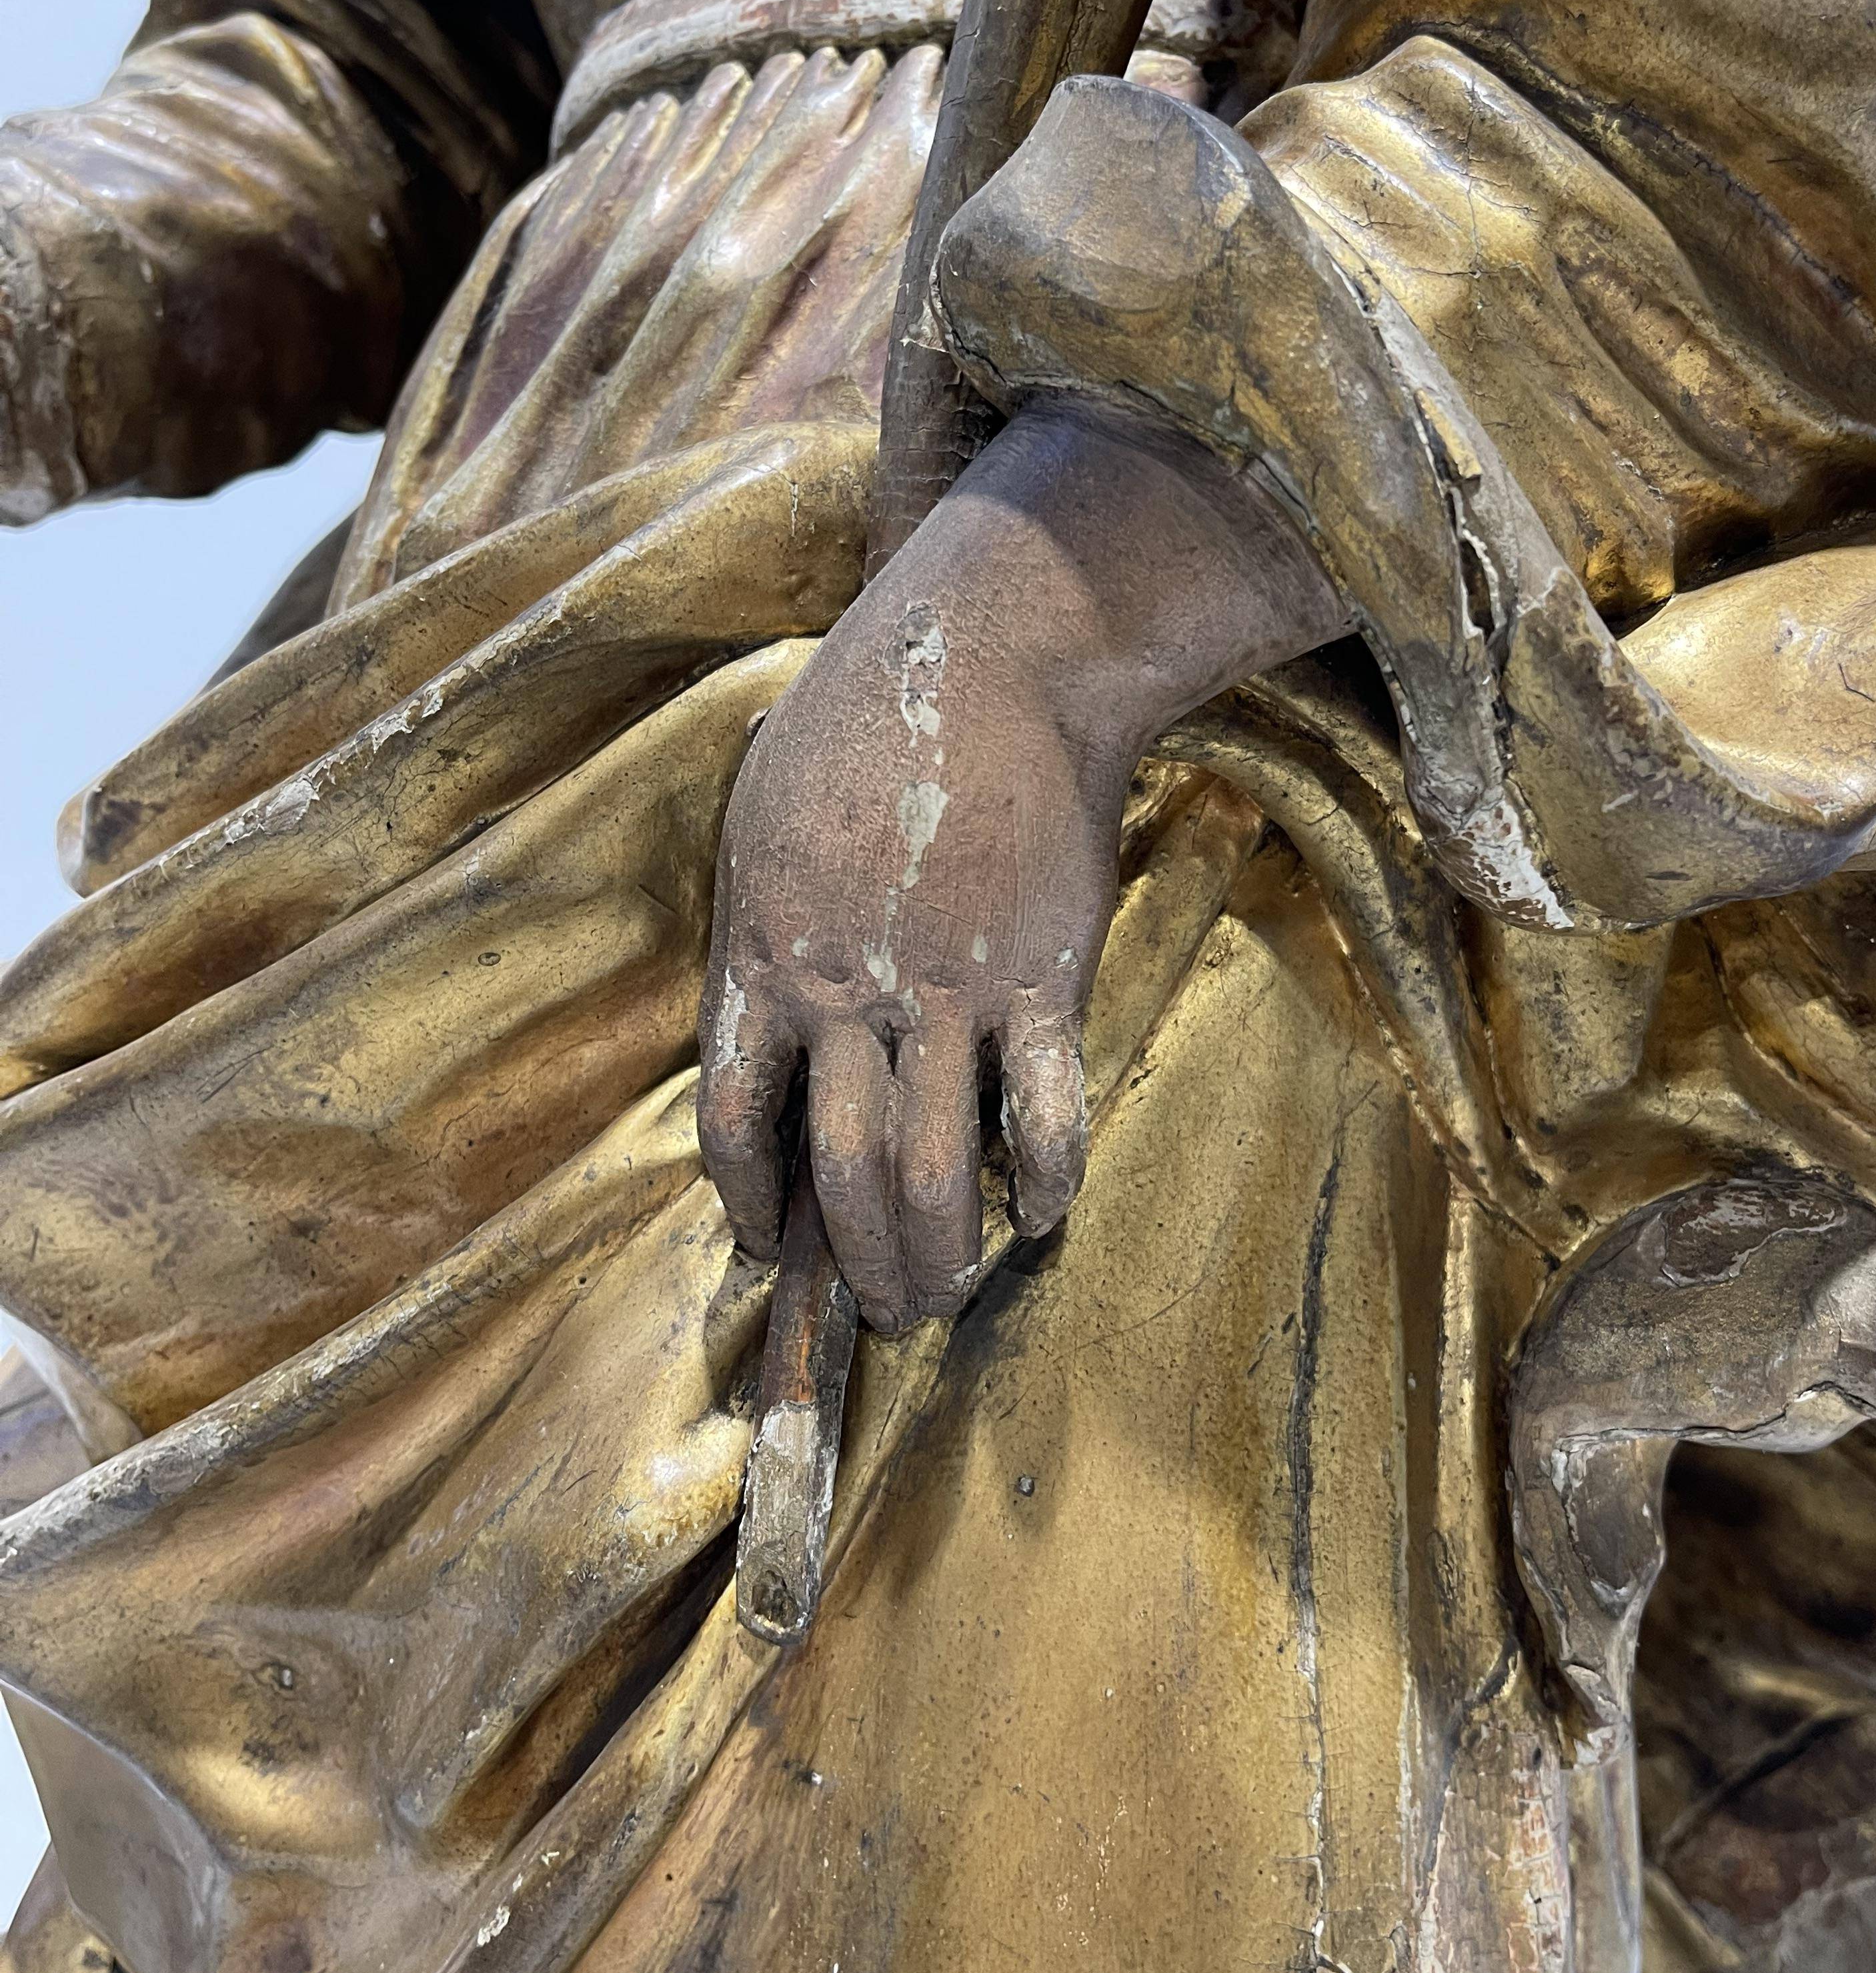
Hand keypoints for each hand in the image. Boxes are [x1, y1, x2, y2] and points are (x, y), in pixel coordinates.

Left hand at [697, 399, 1345, 1331]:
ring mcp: (950, 992)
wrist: (989, 656)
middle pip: (842, 1172)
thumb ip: (759, 929)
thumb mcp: (762, 819)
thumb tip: (765, 1019)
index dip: (748, 1204)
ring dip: (939, 1255)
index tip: (769, 1245)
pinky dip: (1043, 1180)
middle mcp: (851, 994)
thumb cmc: (860, 721)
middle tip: (880, 1316)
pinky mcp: (1043, 980)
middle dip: (858, 1265)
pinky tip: (1040, 1215)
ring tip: (945, 1296)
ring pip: (935, 1168)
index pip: (734, 1121)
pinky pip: (1043, 1112)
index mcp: (766, 958)